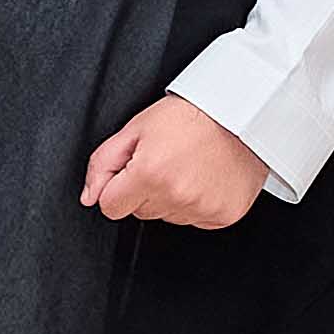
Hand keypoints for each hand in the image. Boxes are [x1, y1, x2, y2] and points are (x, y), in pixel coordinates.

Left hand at [79, 94, 267, 230]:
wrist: (243, 114)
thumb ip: (104, 163)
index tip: (133, 170)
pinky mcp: (223, 215)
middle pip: (139, 212)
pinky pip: (195, 219)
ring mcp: (202, 208)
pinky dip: (197, 203)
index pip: (110, 207)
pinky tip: (205, 177)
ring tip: (189, 165)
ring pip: (167, 216)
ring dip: (171, 196)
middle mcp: (175, 196)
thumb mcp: (136, 128)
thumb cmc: (192, 115)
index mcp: (149, 173)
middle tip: (166, 160)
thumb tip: (89, 196)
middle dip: (145, 190)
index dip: (117, 188)